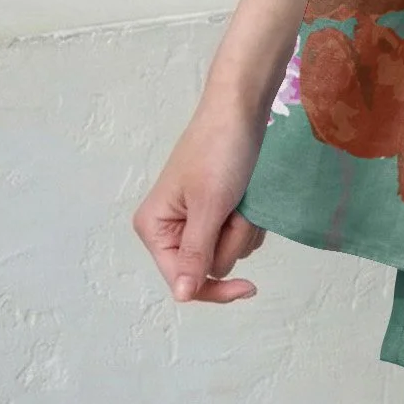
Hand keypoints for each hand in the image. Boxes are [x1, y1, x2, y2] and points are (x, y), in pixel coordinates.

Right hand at [132, 100, 270, 305]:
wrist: (242, 107)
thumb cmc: (221, 151)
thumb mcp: (209, 206)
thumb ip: (195, 254)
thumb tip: (181, 296)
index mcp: (154, 228)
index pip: (182, 281)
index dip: (215, 289)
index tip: (249, 289)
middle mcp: (170, 227)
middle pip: (209, 266)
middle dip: (231, 239)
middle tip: (236, 207)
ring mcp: (195, 218)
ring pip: (228, 250)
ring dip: (243, 227)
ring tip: (241, 195)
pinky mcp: (217, 209)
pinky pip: (238, 233)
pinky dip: (249, 218)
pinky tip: (249, 195)